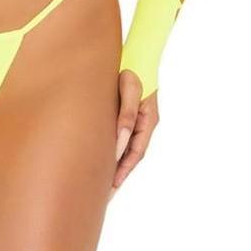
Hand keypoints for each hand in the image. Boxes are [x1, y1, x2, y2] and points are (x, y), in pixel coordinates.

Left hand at [108, 70, 159, 200]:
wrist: (134, 53)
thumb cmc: (131, 67)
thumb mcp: (129, 86)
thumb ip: (126, 113)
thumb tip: (120, 142)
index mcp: (149, 120)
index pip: (136, 152)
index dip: (123, 170)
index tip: (111, 187)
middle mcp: (145, 124)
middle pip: (132, 156)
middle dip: (118, 176)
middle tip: (104, 196)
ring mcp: (138, 121)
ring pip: (127, 150)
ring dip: (115, 167)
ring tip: (101, 186)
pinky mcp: (128, 117)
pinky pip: (122, 140)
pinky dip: (114, 153)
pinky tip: (102, 160)